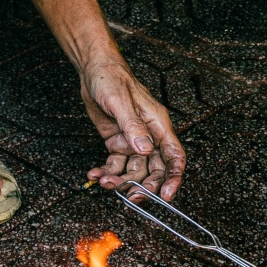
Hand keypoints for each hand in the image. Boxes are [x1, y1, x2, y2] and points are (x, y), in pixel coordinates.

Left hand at [80, 55, 184, 199]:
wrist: (92, 70)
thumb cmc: (112, 78)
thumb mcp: (121, 101)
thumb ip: (133, 127)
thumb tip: (145, 149)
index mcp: (158, 124)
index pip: (174, 155)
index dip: (173, 177)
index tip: (166, 195)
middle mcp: (148, 135)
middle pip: (154, 168)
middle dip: (144, 185)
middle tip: (131, 196)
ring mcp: (132, 140)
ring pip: (133, 169)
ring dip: (121, 180)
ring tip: (104, 182)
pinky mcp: (117, 142)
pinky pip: (115, 163)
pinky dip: (106, 171)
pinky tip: (95, 174)